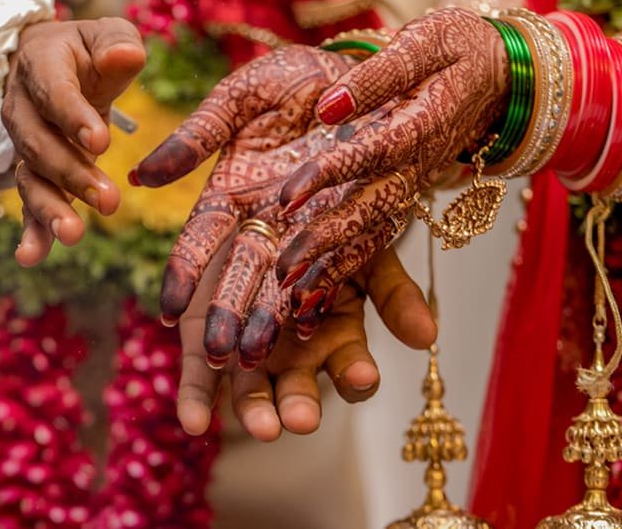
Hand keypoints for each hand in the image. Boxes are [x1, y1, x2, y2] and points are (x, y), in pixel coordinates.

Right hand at [1, 17, 145, 265]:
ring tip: (72, 235)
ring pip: (30, 175)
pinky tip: (33, 257)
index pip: (53, 90)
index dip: (73, 116)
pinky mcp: (33, 169)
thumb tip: (127, 56)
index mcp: (41, 63)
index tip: (102, 143)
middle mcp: (22, 105)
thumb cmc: (90, 50)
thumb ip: (118, 43)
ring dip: (49, 207)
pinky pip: (29, 200)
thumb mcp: (108, 34)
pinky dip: (31, 229)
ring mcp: (23, 141)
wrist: (54, 63)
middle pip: (38, 142)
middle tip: (109, 200)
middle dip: (71, 172)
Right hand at [132, 45, 361, 366]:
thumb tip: (141, 176)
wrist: (365, 69)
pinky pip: (345, 268)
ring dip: (276, 323)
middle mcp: (268, 219)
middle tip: (218, 358)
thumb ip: (199, 134)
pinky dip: (331, 297)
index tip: (169, 310)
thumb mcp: (241, 96)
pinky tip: (319, 330)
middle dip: (229, 316)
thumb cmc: (293, 78)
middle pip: (243, 274)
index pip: (202, 239)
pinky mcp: (358, 226)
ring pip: (288, 283)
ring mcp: (312, 226)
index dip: (187, 273)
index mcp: (232, 190)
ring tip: (262, 361)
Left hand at [176, 246, 436, 440]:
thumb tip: (428, 337)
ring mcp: (248, 350)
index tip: (363, 376)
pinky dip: (195, 401)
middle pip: (300, 390)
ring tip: (263, 428)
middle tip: (302, 418)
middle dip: (301, 405)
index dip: (357, 376)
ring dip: (255, 413)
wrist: (263, 192)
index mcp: (336, 334)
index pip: (352, 370)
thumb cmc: (321, 222)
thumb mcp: (363, 247)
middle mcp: (294, 351)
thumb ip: (392, 290)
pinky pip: (199, 377)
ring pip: (252, 392)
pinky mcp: (205, 340)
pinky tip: (193, 424)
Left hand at [275, 8, 508, 277]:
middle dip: (326, 239)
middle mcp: (418, 164)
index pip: (373, 151)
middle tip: (282, 268)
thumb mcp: (428, 42)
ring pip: (374, 233)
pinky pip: (378, 235)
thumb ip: (379, 74)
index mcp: (422, 123)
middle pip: (370, 208)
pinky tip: (315, 292)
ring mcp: (414, 184)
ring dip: (335, 266)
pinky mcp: (407, 192)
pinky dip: (349, 266)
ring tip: (292, 297)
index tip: (289, 194)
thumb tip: (329, 105)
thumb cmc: (462, 48)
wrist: (507, 75)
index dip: (331, 173)